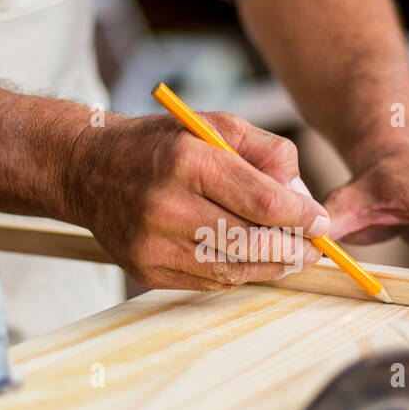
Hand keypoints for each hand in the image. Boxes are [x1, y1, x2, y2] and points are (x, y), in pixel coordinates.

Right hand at [63, 112, 325, 290]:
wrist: (87, 170)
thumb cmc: (160, 145)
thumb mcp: (214, 126)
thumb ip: (266, 153)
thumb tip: (303, 196)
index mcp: (188, 160)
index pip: (261, 201)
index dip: (300, 218)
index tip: (321, 223)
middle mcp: (166, 204)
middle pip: (250, 241)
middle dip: (292, 249)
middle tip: (313, 248)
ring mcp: (153, 243)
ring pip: (233, 269)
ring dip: (270, 267)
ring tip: (289, 257)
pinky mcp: (145, 270)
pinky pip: (208, 282)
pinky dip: (238, 274)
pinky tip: (250, 261)